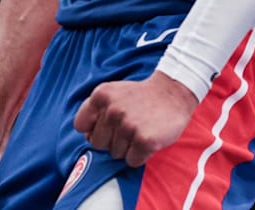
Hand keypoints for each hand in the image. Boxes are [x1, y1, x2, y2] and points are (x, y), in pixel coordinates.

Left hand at [73, 72, 197, 166]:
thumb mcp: (113, 93)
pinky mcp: (145, 140)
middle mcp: (112, 111)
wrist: (173, 93)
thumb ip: (96, 110)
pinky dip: (140, 155)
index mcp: (101, 96)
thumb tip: (87, 136)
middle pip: (97, 143)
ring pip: (115, 154)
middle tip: (127, 128)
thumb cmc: (140, 97)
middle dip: (110, 140)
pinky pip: (132, 161)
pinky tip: (148, 139)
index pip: (80, 126)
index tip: (106, 126)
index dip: (92, 129)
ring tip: (139, 130)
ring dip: (127, 147)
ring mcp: (128, 126)